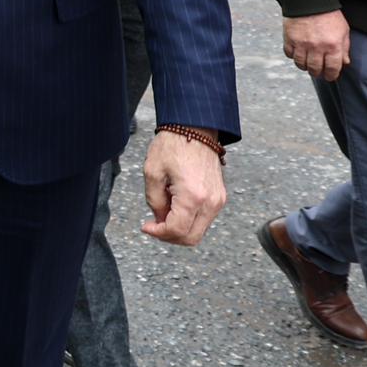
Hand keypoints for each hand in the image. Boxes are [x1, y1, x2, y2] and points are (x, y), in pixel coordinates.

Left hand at [141, 129, 225, 245]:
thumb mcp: (152, 172)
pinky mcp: (220, 196)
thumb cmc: (172, 145)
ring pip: (199, 231)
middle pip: (191, 238)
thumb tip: (160, 220)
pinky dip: (189, 220)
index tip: (146, 226)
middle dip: (169, 236)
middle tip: (154, 225)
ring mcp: (218, 200)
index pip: (177, 231)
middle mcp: (211, 202)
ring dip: (179, 228)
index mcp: (193, 196)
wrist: (194, 128)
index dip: (158, 233)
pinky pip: (204, 219)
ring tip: (164, 210)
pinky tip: (175, 205)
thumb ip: (154, 201)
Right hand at [283, 10, 349, 80]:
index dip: (331, 75)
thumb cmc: (329, 15)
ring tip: (307, 63)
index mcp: (333, 46)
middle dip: (317, 73)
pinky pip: (289, 54)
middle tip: (318, 71)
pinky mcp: (289, 39)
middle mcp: (317, 47)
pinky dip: (293, 56)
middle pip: (315, 69)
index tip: (330, 76)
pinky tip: (297, 52)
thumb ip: (344, 48)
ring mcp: (302, 44)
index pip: (332, 69)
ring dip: (304, 66)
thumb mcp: (343, 30)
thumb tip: (344, 62)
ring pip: (301, 64)